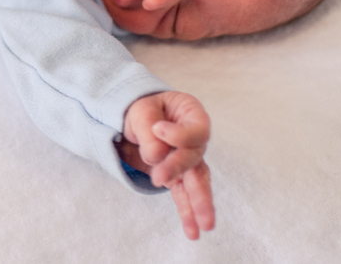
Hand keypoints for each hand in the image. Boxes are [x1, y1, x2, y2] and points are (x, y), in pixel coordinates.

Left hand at [119, 91, 214, 239]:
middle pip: (193, 156)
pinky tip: (192, 231)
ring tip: (205, 225)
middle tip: (160, 177)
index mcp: (191, 114)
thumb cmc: (143, 109)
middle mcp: (195, 139)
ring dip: (199, 202)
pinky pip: (184, 195)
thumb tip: (156, 157)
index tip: (158, 128)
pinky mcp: (178, 177)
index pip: (197, 129)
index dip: (179, 134)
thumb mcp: (141, 111)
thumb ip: (149, 131)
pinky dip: (187, 212)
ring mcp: (189, 160)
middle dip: (178, 168)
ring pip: (196, 181)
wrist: (135, 119)